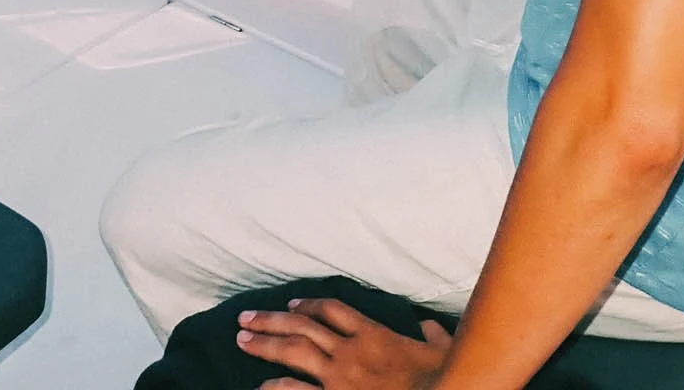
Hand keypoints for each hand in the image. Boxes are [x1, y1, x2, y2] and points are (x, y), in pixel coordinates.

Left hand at [238, 297, 452, 389]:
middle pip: (303, 326)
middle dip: (272, 320)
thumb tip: (429, 324)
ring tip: (242, 340)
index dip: (310, 304)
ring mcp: (340, 377)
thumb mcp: (440, 348)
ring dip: (265, 345)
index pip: (334, 310)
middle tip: (246, 317)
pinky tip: (259, 386)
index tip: (293, 302)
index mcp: (373, 334)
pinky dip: (276, 388)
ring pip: (294, 352)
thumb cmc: (441, 376)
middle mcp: (350, 351)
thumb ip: (432, 334)